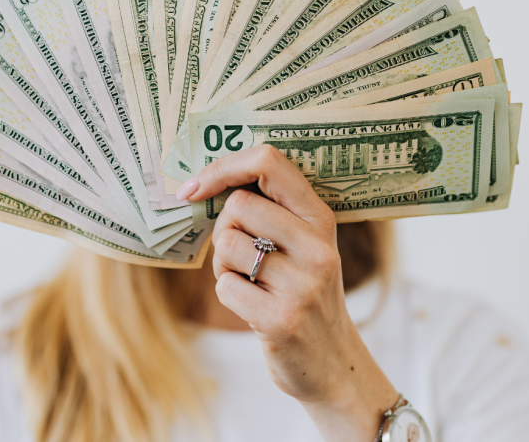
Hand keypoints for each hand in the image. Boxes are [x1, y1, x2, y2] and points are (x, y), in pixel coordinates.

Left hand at [178, 146, 398, 441]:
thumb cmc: (304, 295)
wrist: (334, 365)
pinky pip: (224, 287)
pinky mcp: (281, 319)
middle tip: (240, 257)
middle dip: (224, 229)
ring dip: (224, 266)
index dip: (223, 167)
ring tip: (251, 284)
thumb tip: (203, 181)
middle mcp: (317, 247)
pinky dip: (228, 295)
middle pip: (238, 205)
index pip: (269, 162)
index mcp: (321, 219)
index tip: (194, 187)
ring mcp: (303, 284)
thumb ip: (272, 212)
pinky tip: (254, 307)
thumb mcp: (305, 246)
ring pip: (227, 245)